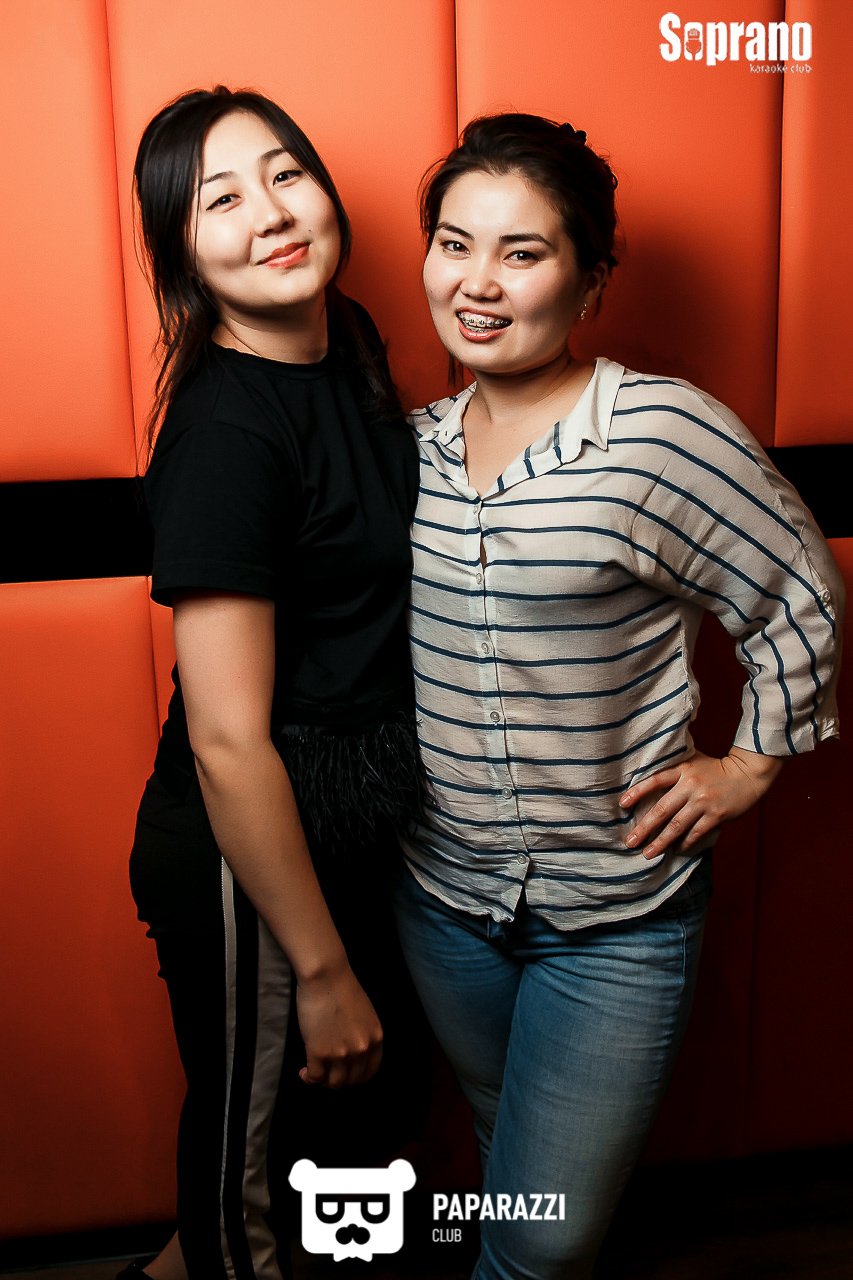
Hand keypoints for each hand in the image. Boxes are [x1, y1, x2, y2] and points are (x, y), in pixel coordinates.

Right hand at [296, 963, 382, 1088]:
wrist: (325, 976)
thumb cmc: (341, 987)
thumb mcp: (363, 1014)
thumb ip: (362, 1035)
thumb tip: (352, 1052)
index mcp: (376, 1038)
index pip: (370, 1071)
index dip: (356, 1077)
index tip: (345, 1074)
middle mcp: (361, 1049)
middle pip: (351, 1080)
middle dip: (338, 1079)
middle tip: (327, 1072)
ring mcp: (341, 1053)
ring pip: (333, 1083)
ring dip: (323, 1081)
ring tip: (314, 1072)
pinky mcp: (319, 1052)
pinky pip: (315, 1076)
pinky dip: (308, 1078)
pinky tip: (304, 1072)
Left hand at [619, 748, 783, 858]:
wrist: (748, 773)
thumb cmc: (715, 768)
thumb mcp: (692, 760)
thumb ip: (673, 769)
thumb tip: (647, 779)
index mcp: (682, 770)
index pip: (654, 781)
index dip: (637, 792)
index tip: (622, 805)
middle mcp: (690, 786)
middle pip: (662, 809)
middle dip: (644, 828)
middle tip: (630, 842)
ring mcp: (704, 802)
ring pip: (677, 826)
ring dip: (661, 842)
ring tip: (648, 853)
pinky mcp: (717, 815)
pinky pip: (696, 833)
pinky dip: (685, 843)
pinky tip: (675, 850)